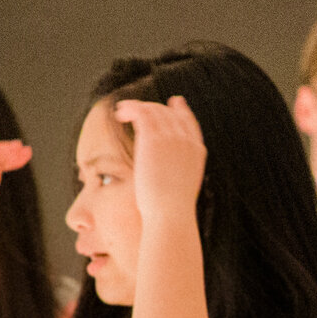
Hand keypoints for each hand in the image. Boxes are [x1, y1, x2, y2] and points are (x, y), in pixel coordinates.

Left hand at [116, 95, 208, 226]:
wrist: (171, 214)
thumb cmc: (172, 211)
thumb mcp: (180, 189)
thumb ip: (176, 175)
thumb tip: (165, 181)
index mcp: (196, 152)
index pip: (190, 122)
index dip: (181, 110)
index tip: (174, 102)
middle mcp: (186, 140)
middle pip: (169, 113)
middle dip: (153, 108)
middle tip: (135, 110)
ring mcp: (171, 138)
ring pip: (154, 110)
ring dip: (137, 107)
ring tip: (122, 111)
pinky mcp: (154, 138)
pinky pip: (141, 112)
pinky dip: (130, 109)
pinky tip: (120, 113)